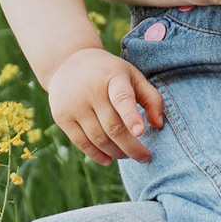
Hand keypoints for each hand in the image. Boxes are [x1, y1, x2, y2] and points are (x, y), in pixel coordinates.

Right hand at [45, 46, 166, 165]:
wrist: (67, 62)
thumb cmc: (109, 73)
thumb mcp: (132, 76)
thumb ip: (151, 98)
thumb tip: (158, 125)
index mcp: (113, 76)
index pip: (122, 97)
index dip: (131, 116)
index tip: (140, 132)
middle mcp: (90, 90)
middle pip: (113, 127)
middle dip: (131, 147)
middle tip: (144, 157)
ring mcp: (74, 104)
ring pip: (98, 139)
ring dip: (116, 152)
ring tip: (127, 154)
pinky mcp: (62, 117)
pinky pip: (81, 143)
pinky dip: (97, 155)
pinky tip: (109, 159)